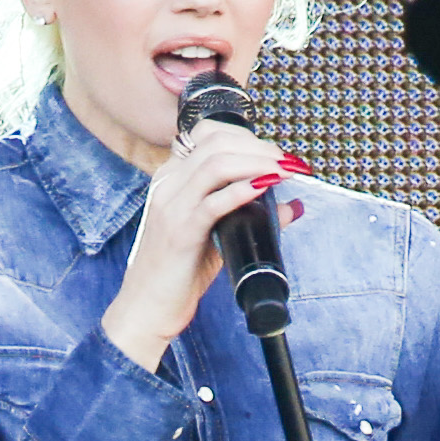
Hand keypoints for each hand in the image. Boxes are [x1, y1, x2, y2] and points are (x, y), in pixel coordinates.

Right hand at [101, 121, 303, 370]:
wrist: (146, 306)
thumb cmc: (178, 271)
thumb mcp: (216, 236)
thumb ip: (248, 215)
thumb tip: (292, 206)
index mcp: (171, 178)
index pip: (208, 134)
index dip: (247, 137)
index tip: (275, 153)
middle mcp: (168, 184)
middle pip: (216, 142)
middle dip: (259, 147)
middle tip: (288, 162)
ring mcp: (171, 206)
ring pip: (216, 164)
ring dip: (257, 163)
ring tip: (283, 172)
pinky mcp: (179, 232)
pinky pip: (213, 202)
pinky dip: (243, 190)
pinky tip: (265, 189)